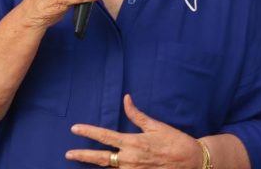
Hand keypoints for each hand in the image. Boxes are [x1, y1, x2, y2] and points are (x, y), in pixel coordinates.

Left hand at [66, 94, 201, 167]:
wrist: (192, 162)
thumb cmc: (174, 141)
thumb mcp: (156, 126)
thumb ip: (137, 114)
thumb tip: (126, 98)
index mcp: (132, 142)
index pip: (104, 136)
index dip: (88, 132)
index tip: (74, 129)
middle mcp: (129, 159)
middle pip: (100, 158)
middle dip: (82, 156)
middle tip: (68, 154)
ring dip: (97, 165)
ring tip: (84, 161)